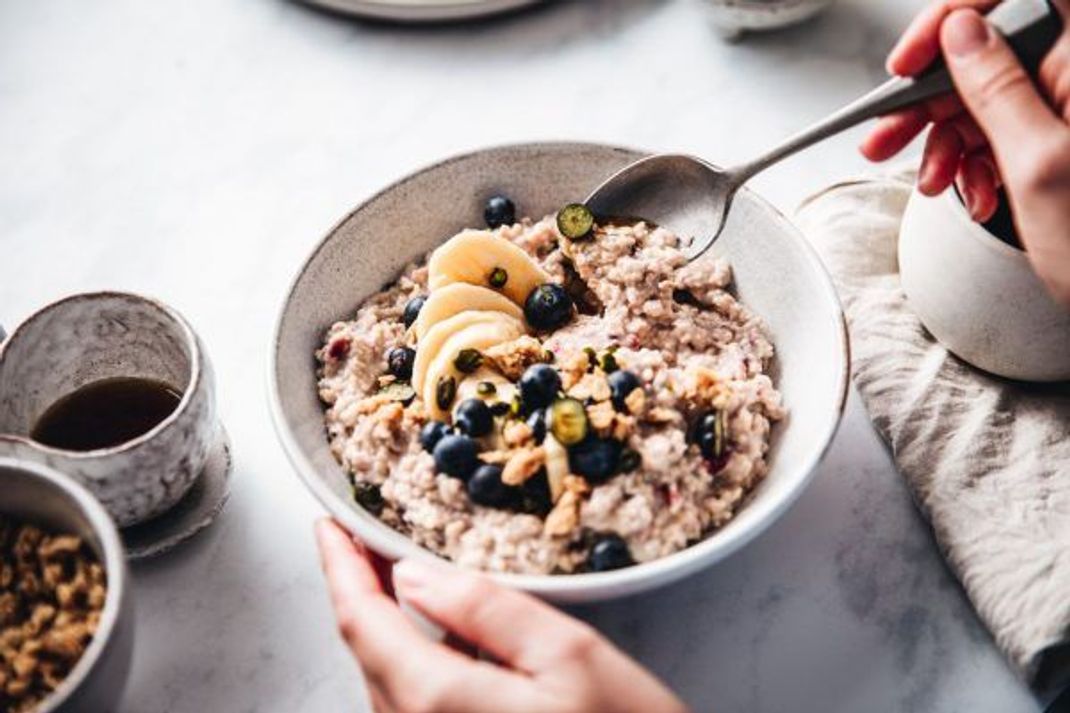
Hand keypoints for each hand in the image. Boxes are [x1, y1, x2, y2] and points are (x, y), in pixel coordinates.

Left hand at [315, 519, 688, 712]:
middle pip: (367, 650)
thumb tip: (414, 577)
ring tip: (392, 572)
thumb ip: (486, 610)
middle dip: (359, 587)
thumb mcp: (568, 656)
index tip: (331, 524)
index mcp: (436, 699)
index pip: (362, 620)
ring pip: (386, 677)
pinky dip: (409, 654)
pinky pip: (413, 703)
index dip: (340, 565)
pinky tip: (434, 632)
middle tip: (364, 536)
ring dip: (382, 621)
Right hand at [861, 0, 1069, 304]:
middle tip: (886, 133)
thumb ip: (997, 89)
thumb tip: (960, 33)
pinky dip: (973, 161)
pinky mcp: (1060, 137)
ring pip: (984, 97)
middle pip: (988, 50)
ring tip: (929, 180)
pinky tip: (970, 190)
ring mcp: (1069, 106)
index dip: (955, 14)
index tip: (914, 55)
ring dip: (944, 140)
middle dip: (931, 96)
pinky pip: (1000, 131)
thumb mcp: (1039, 164)